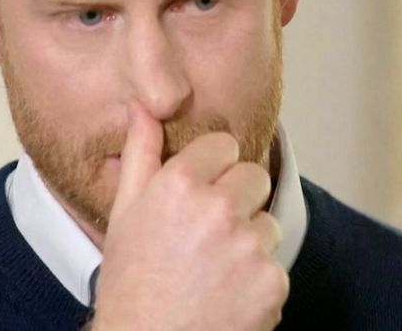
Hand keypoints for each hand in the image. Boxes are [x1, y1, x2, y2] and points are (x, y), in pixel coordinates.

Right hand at [91, 102, 287, 330]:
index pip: (224, 145)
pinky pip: (275, 264)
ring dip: (249, 242)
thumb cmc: (131, 282)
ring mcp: (250, 246)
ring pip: (267, 223)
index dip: (213, 168)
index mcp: (180, 185)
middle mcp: (218, 208)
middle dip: (237, 199)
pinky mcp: (273, 281)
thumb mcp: (126, 212)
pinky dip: (257, 280)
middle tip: (208, 234)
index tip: (201, 192)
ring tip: (214, 270)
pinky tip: (227, 294)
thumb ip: (141, 153)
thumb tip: (144, 106)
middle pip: (254, 177)